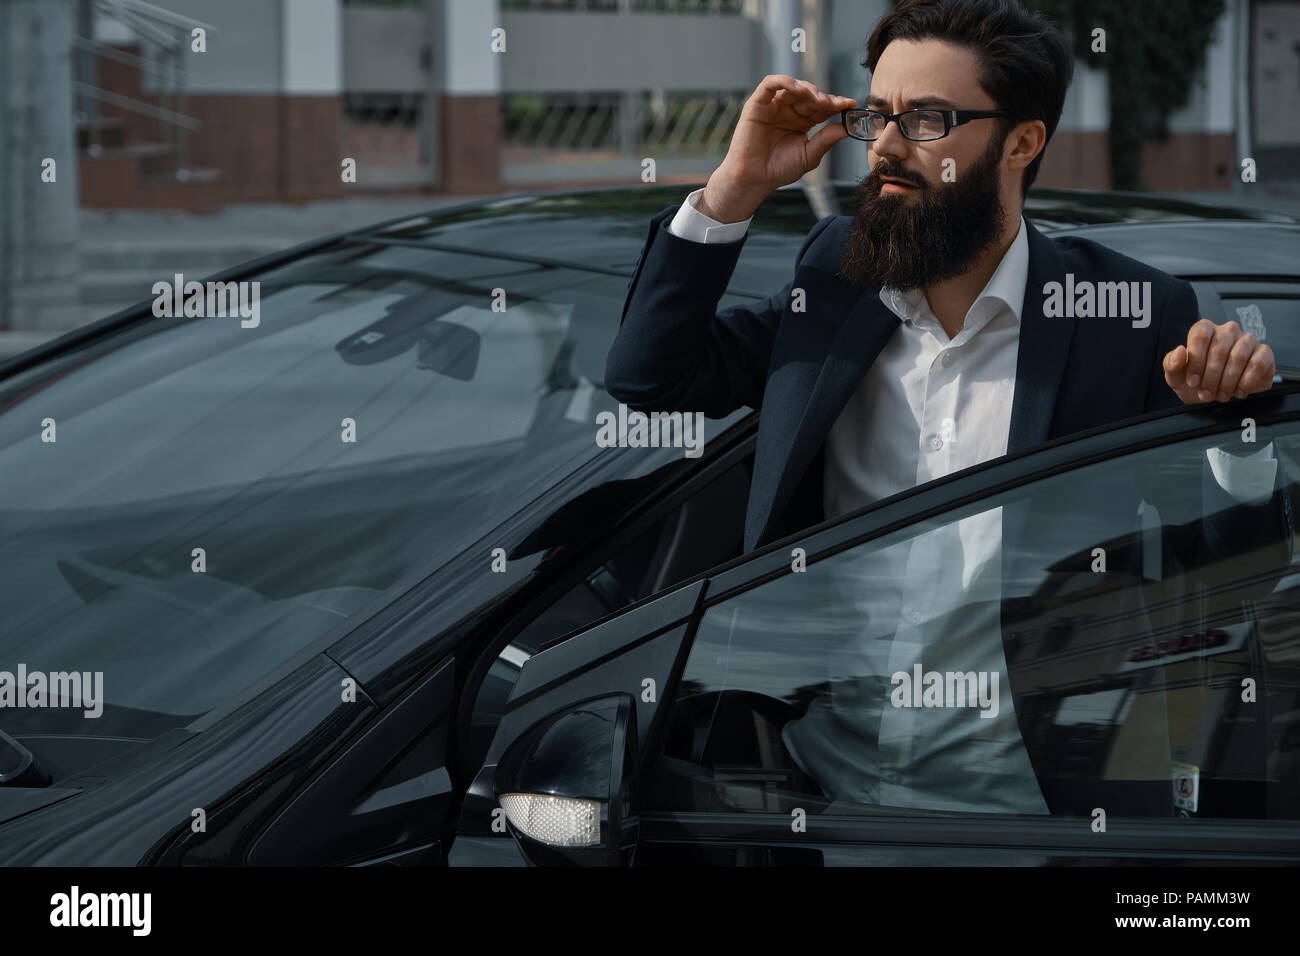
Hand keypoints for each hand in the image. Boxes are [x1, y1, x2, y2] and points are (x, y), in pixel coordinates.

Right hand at [699, 75, 856, 222]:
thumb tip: (848, 126)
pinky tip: (799, 90)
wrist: (754, 179)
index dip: (836, 104)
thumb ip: (827, 138)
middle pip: (809, 95)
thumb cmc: (778, 170)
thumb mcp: (809, 154)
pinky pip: (770, 83)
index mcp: (801, 122)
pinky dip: (785, 81)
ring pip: (793, 86)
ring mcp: (772, 106)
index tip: (851, 105)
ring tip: (819, 100)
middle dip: (824, 98)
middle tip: (835, 105)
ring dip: (809, 89)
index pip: (821, 107)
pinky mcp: (757, 104)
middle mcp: (787, 111)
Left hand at [1163, 318, 1274, 403]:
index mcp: (1204, 329)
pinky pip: (1258, 363)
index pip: (1200, 336)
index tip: (1193, 382)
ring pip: (1238, 357)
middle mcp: (1227, 330)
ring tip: (1221, 395)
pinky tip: (1239, 391)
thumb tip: (1180, 350)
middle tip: (1206, 394)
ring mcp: (1247, 340)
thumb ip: (1171, 364)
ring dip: (1227, 381)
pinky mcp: (1264, 352)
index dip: (1196, 362)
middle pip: (1219, 350)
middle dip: (1211, 378)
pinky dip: (1246, 381)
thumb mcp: (1177, 377)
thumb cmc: (1196, 381)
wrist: (1217, 393)